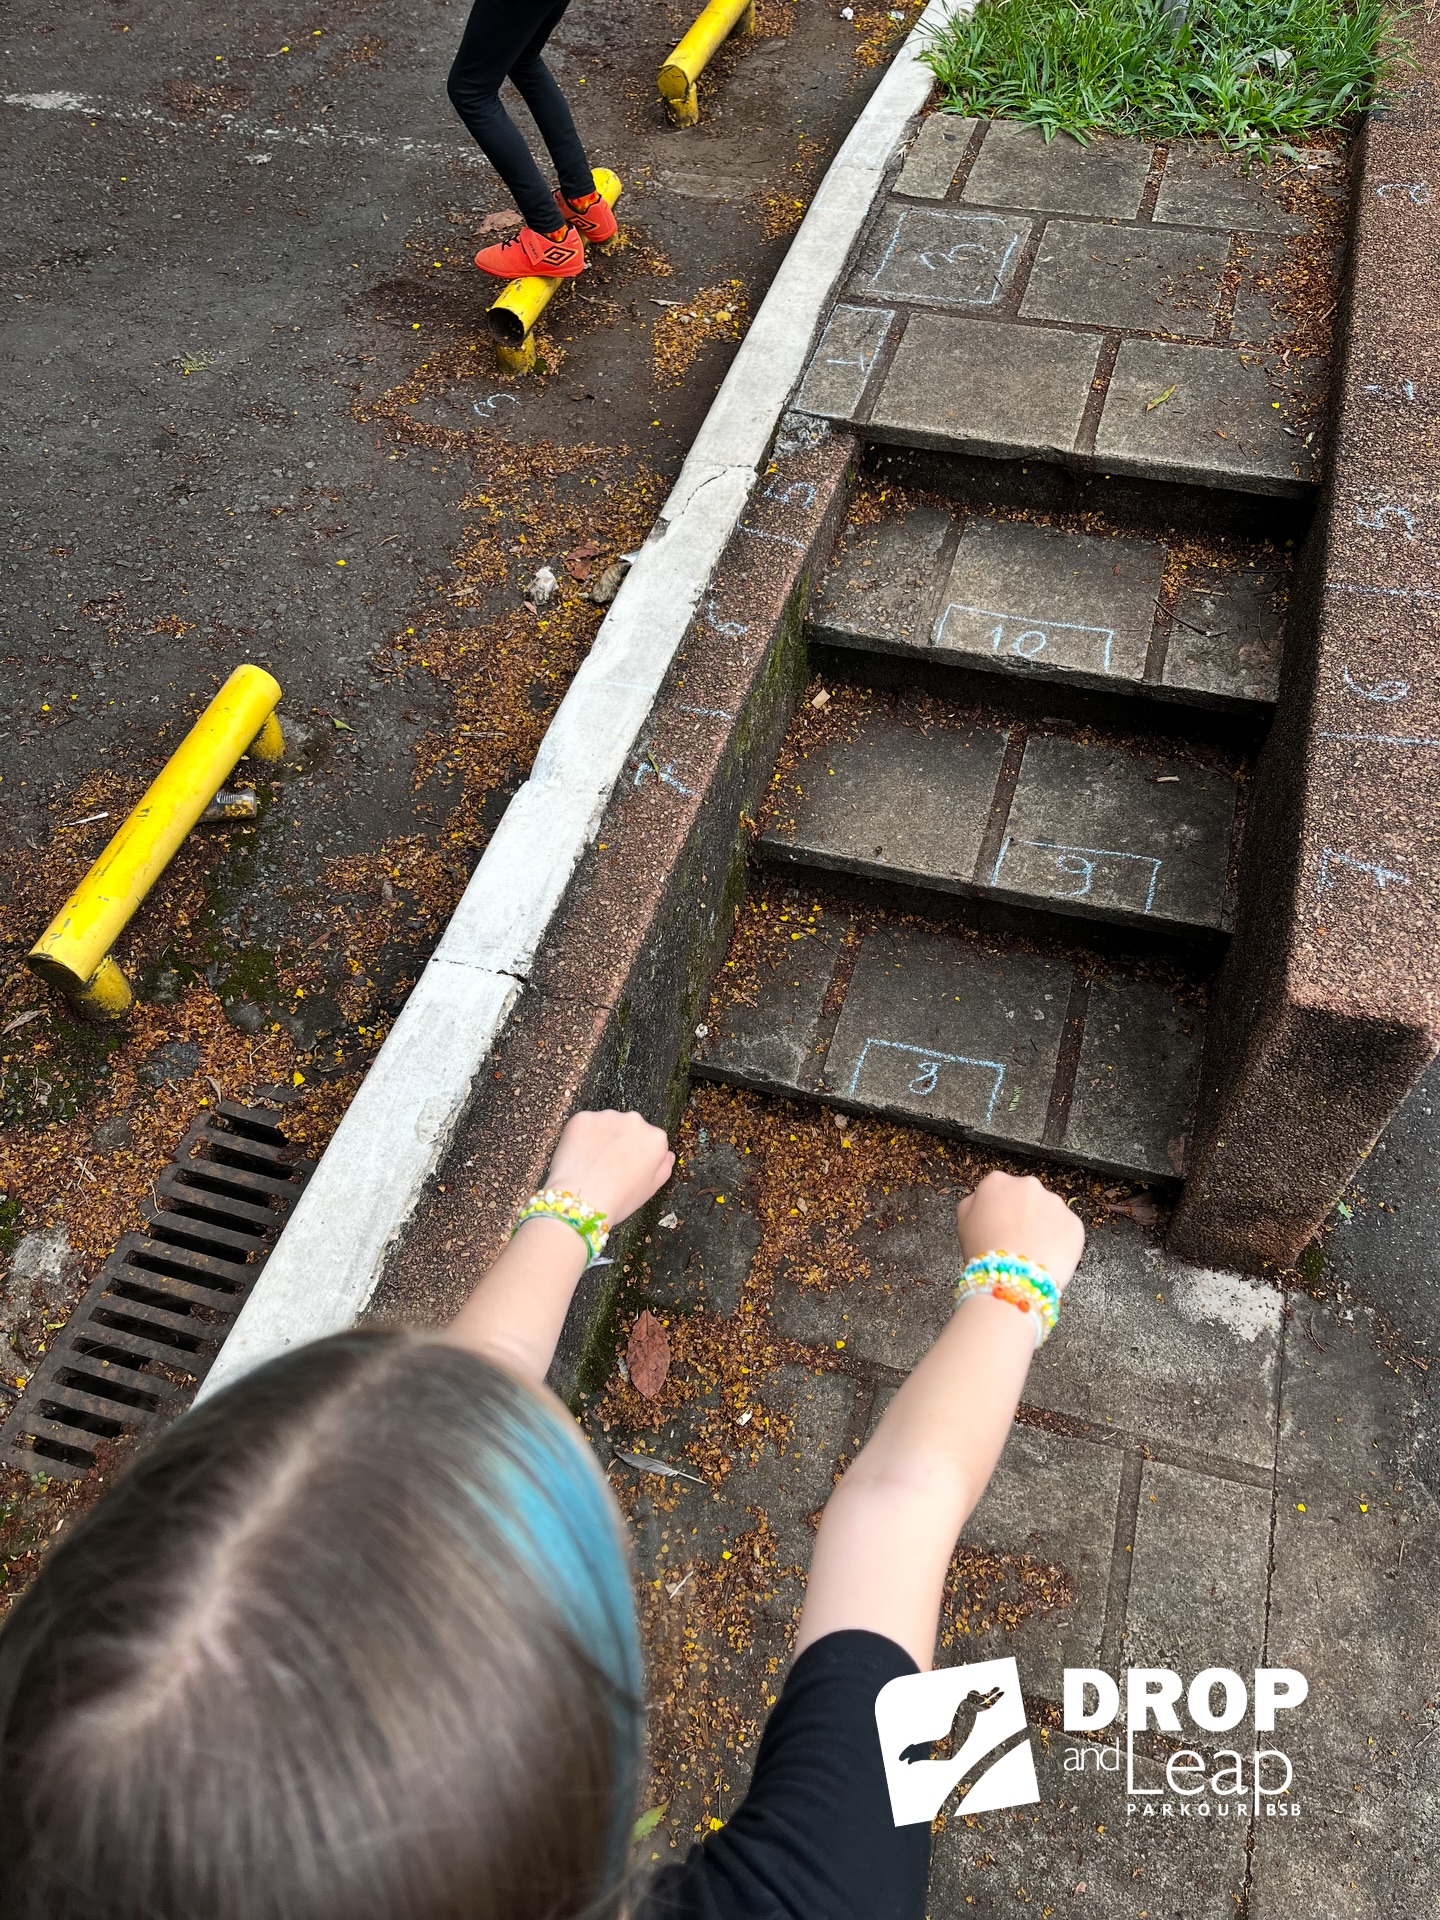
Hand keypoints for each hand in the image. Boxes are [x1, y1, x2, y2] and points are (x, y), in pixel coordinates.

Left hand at [542, 1109, 674, 1228]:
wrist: (582, 1199)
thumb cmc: (619, 1199)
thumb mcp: (651, 1189)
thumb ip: (664, 1167)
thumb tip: (667, 1155)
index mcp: (655, 1138)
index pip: (651, 1139)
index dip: (638, 1154)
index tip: (627, 1166)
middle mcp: (635, 1121)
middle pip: (629, 1127)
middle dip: (621, 1141)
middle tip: (608, 1165)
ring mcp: (608, 1117)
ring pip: (606, 1124)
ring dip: (602, 1136)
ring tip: (592, 1162)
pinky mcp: (583, 1118)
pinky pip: (584, 1124)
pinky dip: (580, 1136)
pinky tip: (578, 1155)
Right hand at [955, 1171, 1083, 1291]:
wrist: (1012, 1280)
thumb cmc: (985, 1254)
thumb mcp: (962, 1223)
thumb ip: (973, 1203)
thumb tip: (982, 1199)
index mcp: (997, 1182)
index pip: (1000, 1190)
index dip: (1000, 1211)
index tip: (1000, 1226)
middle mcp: (1028, 1186)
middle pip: (1027, 1198)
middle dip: (1025, 1215)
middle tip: (1017, 1241)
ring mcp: (1054, 1203)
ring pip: (1049, 1213)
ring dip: (1044, 1227)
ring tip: (1032, 1252)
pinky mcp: (1074, 1222)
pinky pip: (1067, 1230)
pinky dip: (1061, 1242)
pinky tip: (1046, 1256)